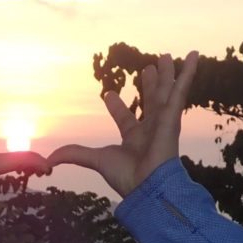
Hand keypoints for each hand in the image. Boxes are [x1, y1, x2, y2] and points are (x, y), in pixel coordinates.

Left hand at [47, 51, 198, 197]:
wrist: (148, 186)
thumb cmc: (126, 177)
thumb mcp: (95, 160)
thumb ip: (75, 155)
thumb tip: (48, 160)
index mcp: (133, 140)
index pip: (125, 118)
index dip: (116, 107)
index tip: (108, 94)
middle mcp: (150, 130)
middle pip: (150, 101)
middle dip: (150, 85)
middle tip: (149, 67)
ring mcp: (163, 123)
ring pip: (166, 92)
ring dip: (168, 74)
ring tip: (167, 56)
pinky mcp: (174, 117)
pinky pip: (181, 90)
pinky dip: (188, 73)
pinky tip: (194, 55)